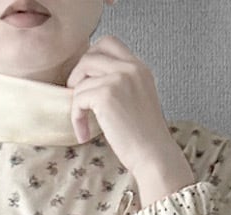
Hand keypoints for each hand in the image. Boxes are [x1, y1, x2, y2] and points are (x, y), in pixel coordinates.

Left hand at [64, 36, 195, 201]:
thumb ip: (122, 86)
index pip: (109, 43)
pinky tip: (84, 133)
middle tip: (78, 99)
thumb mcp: (138, 101)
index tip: (88, 79)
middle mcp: (130, 68)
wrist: (154, 155)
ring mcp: (118, 79)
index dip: (91, 57)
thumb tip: (92, 84)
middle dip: (78, 76)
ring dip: (76, 103)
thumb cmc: (145, 139)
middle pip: (90, 55)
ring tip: (83, 124)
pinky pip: (78, 98)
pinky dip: (76, 117)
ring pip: (81, 79)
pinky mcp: (106, 95)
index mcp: (140, 68)